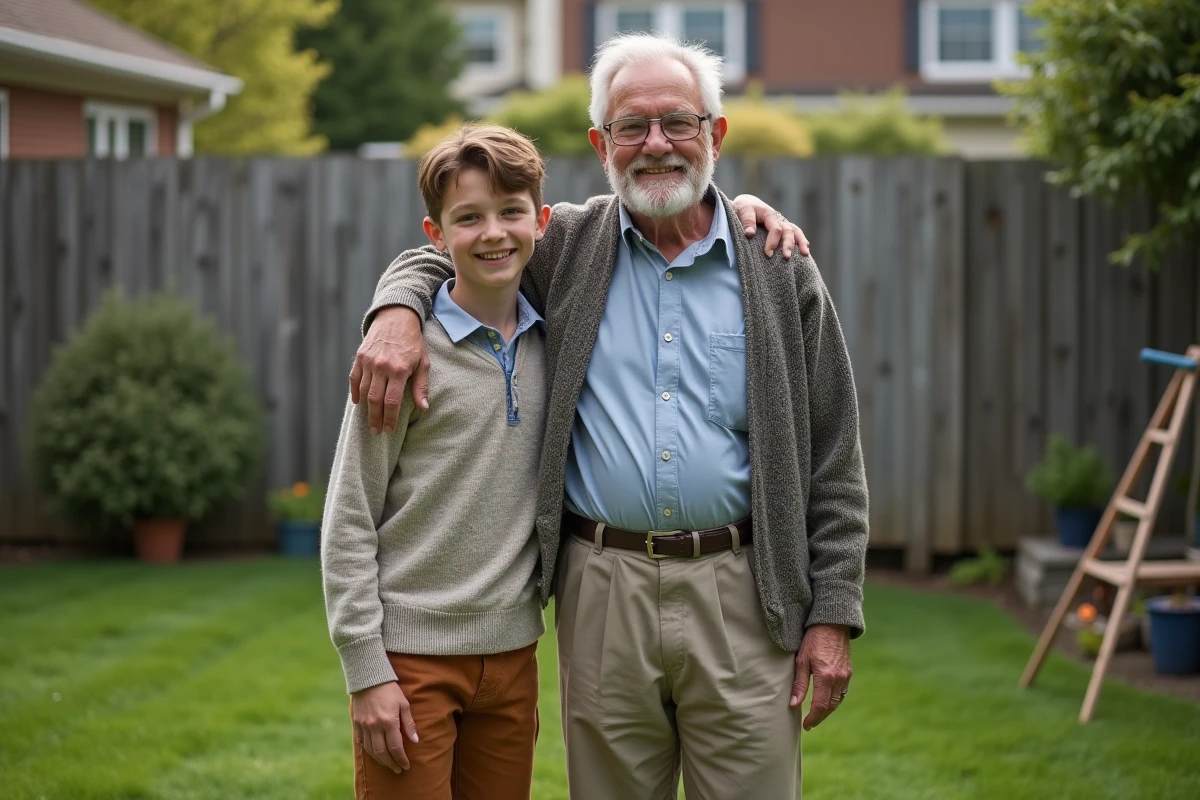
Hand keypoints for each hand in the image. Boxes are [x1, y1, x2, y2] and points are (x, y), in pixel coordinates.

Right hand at [350, 306, 429, 431]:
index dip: (390, 418)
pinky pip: (354, 379)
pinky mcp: (360, 357)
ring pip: (363, 391)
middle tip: (377, 431)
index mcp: (399, 370)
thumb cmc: (413, 342)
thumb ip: (421, 386)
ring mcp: (369, 361)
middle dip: (376, 419)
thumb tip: (423, 407)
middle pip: (375, 400)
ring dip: (366, 409)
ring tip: (370, 421)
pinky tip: (358, 403)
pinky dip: (354, 392)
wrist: (397, 317)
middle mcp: (382, 366)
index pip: (392, 401)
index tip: (389, 429)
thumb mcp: (423, 362)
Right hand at [351, 681, 418, 772]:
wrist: (369, 678)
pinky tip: (375, 753)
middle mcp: (375, 726)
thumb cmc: (390, 690)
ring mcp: (364, 725)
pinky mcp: (356, 723)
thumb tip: (415, 741)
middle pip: (382, 753)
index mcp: (388, 721)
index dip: (401, 759)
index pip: (395, 747)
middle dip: (391, 763)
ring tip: (388, 764)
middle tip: (398, 769)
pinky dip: (369, 750)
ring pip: (371, 750)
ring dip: (380, 760)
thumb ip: (409, 723)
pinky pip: (361, 742)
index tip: (406, 766)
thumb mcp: (404, 704)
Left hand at [731, 194, 809, 259]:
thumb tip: (749, 233)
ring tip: (805, 254)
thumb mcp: (743, 211)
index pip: (775, 229)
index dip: (772, 242)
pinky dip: (801, 241)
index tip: (768, 254)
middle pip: (788, 231)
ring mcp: (782, 223)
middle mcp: (779, 219)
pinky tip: (804, 251)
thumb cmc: (744, 208)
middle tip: (786, 257)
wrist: (747, 204)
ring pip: (795, 231)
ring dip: (800, 242)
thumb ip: (747, 221)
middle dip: (788, 244)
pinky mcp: (782, 229)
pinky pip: (794, 233)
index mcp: (769, 215)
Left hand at [790, 624, 851, 730]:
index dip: (812, 719)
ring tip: (816, 715)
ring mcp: (846, 676)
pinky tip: (827, 701)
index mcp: (826, 677)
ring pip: (838, 701)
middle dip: (820, 717)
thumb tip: (793, 704)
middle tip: (809, 724)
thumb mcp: (802, 660)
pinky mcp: (849, 671)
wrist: (832, 624)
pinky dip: (835, 700)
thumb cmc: (813, 640)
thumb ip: (799, 684)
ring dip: (828, 710)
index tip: (805, 725)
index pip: (820, 706)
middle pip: (830, 707)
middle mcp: (838, 679)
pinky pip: (842, 692)